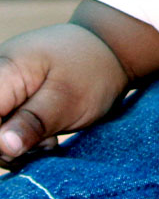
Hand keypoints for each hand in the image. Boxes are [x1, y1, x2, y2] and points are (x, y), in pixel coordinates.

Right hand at [0, 24, 128, 160]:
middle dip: (9, 146)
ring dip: (18, 146)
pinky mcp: (9, 99)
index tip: (22, 148)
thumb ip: (33, 122)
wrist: (108, 49)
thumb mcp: (68, 100)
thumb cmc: (92, 70)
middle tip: (46, 144)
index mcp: (6, 69)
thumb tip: (3, 147)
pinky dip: (23, 140)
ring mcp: (2, 88)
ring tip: (49, 140)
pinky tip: (45, 137)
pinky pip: (4, 129)